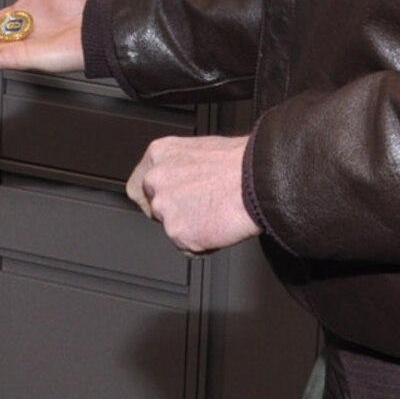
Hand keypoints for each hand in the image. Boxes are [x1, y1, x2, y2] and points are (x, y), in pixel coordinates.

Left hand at [126, 135, 258, 254]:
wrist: (260, 180)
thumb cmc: (240, 163)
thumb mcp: (200, 150)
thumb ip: (179, 166)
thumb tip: (181, 179)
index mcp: (158, 154)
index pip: (139, 186)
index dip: (155, 198)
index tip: (168, 203)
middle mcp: (155, 180)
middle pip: (154, 209)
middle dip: (175, 214)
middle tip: (202, 209)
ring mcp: (165, 208)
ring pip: (172, 229)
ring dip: (192, 229)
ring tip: (217, 213)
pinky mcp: (179, 233)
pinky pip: (189, 248)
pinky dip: (204, 244)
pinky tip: (220, 225)